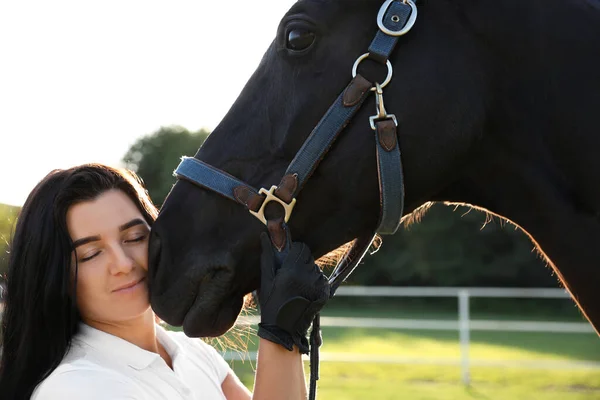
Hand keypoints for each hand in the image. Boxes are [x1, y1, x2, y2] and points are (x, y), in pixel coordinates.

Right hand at [257, 232, 329, 353]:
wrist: (284, 330)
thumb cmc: (271, 304)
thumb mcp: (266, 280)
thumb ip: (267, 256)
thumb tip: (263, 235)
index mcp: (292, 270)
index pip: (302, 247)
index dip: (295, 251)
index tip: (288, 261)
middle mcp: (308, 275)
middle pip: (309, 257)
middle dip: (301, 262)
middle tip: (290, 276)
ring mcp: (318, 284)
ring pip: (315, 268)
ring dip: (307, 273)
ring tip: (296, 287)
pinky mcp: (325, 292)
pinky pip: (321, 280)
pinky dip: (314, 283)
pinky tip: (304, 293)